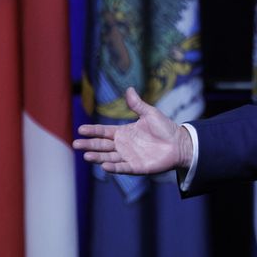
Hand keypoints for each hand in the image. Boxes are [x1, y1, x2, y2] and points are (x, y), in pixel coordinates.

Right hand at [74, 87, 191, 174]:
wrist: (180, 143)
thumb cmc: (165, 128)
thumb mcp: (150, 113)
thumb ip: (137, 104)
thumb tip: (129, 88)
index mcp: (123, 132)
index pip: (104, 131)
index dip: (93, 130)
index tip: (81, 129)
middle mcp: (123, 145)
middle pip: (102, 145)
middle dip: (89, 144)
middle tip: (76, 144)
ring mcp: (128, 157)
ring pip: (109, 157)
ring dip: (97, 157)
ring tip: (86, 155)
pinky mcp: (136, 167)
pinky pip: (122, 168)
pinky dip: (113, 168)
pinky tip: (104, 165)